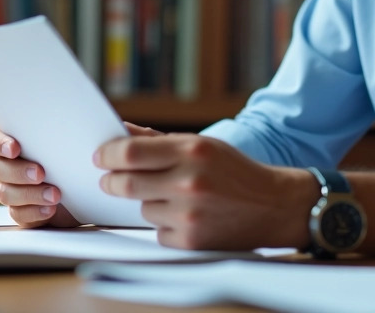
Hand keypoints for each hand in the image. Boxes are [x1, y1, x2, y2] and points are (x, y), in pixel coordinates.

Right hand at [0, 123, 76, 227]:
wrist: (85, 184)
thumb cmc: (72, 152)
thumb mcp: (66, 137)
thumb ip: (56, 129)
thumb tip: (65, 115)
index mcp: (10, 141)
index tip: (15, 148)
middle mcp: (5, 165)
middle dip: (18, 171)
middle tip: (41, 173)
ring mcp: (10, 189)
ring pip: (6, 193)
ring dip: (30, 194)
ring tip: (55, 194)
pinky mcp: (21, 210)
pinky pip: (18, 214)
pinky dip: (34, 212)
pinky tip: (50, 208)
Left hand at [94, 133, 316, 250]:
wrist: (274, 205)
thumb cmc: (235, 171)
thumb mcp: (203, 146)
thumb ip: (159, 141)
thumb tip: (119, 134)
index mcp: (193, 150)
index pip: (131, 152)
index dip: (108, 154)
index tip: (100, 156)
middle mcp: (190, 182)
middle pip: (125, 184)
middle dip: (111, 181)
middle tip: (110, 179)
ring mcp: (190, 214)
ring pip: (142, 208)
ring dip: (147, 202)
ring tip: (172, 196)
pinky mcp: (191, 240)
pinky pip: (157, 231)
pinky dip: (165, 224)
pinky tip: (187, 216)